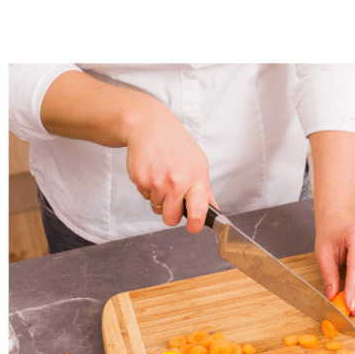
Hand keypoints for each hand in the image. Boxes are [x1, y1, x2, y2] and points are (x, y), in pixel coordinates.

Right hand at [39, 71, 215, 232]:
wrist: (150, 126)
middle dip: (171, 215)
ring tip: (162, 176)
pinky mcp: (140, 180)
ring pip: (157, 207)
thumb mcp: (198, 164)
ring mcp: (156, 182)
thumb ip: (205, 191)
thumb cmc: (177, 145)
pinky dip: (148, 188)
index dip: (195, 225)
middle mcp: (176, 182)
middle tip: (173, 200)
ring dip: (159, 198)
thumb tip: (214, 211)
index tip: (193, 227)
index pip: (198, 212)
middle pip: (171, 219)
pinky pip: (144, 196)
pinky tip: (152, 171)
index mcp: (195, 179)